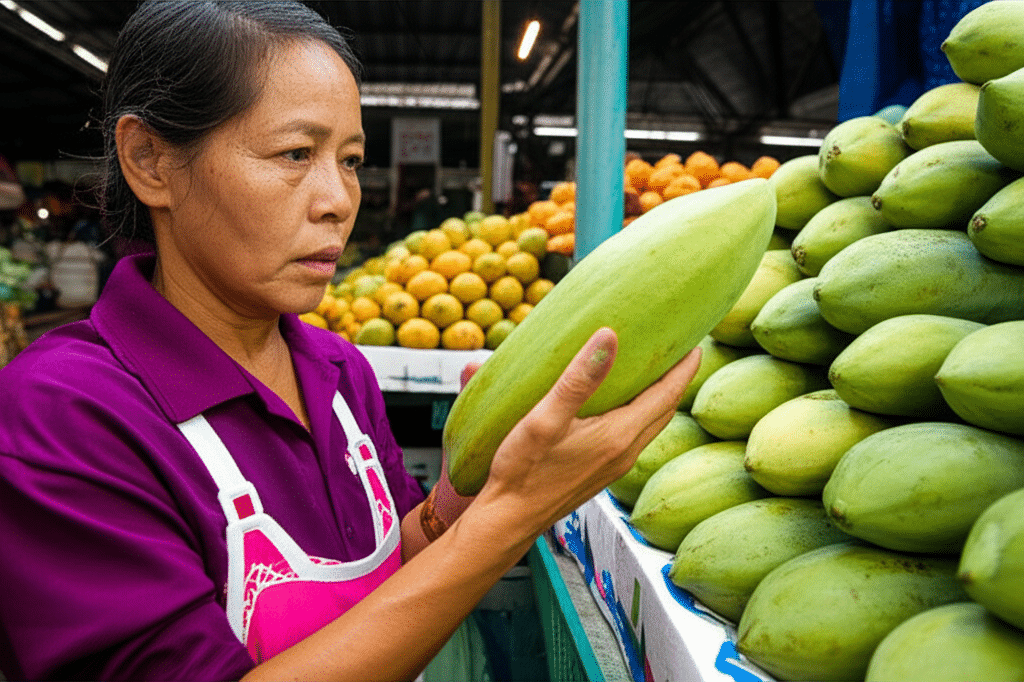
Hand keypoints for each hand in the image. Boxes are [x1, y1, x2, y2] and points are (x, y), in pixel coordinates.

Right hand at [477, 327, 701, 536]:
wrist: (509, 519)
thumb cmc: (523, 471)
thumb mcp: (546, 418)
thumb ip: (579, 378)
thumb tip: (609, 336)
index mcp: (619, 435)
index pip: (666, 395)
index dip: (684, 368)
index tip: (697, 343)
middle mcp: (624, 452)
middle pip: (665, 410)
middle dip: (678, 380)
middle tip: (683, 352)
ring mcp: (614, 466)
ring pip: (651, 425)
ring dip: (661, 398)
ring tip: (658, 373)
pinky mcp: (601, 473)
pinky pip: (634, 436)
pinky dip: (641, 413)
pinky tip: (624, 406)